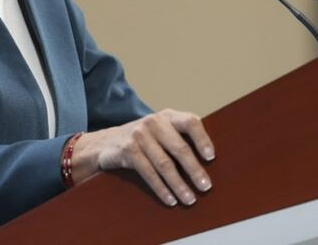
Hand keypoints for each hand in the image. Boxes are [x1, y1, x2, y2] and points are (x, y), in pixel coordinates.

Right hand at [70, 109, 214, 205]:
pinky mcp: (128, 150)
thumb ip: (179, 138)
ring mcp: (139, 135)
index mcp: (168, 116)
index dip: (202, 139)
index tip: (211, 157)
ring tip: (190, 199)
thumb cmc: (144, 140)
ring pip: (164, 164)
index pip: (190, 122)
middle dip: (194, 170)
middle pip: (179, 148)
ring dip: (179, 185)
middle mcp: (154, 122)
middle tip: (205, 187)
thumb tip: (208, 162)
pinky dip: (161, 188)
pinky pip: (148, 173)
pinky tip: (170, 199)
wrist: (106, 143)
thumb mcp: (161, 132)